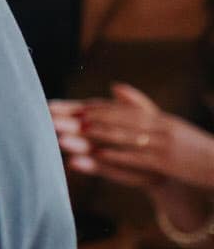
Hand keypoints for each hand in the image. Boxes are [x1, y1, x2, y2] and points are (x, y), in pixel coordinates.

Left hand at [52, 85, 213, 189]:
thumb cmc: (196, 152)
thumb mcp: (171, 128)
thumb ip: (143, 110)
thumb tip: (114, 85)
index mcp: (159, 119)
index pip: (117, 110)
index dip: (88, 108)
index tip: (61, 106)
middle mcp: (159, 127)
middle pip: (113, 120)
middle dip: (80, 119)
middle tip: (52, 117)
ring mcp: (163, 144)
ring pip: (120, 137)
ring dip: (90, 136)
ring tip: (64, 134)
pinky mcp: (167, 163)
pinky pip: (135, 158)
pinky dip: (113, 156)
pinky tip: (94, 156)